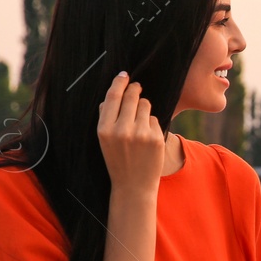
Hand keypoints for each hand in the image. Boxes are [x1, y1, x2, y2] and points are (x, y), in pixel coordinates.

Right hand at [97, 71, 165, 193]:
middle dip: (135, 90)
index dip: (119, 82)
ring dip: (144, 109)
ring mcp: (141, 134)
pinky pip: (155, 119)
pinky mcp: (156, 138)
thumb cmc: (117, 159)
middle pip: (132, 97)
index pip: (113, 97)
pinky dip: (152, 124)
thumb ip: (106, 117)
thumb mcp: (104, 140)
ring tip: (139, 123)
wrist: (133, 185)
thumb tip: (113, 93)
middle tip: (137, 88)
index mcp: (105, 129)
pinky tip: (147, 137)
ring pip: (146, 105)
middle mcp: (122, 130)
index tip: (124, 74)